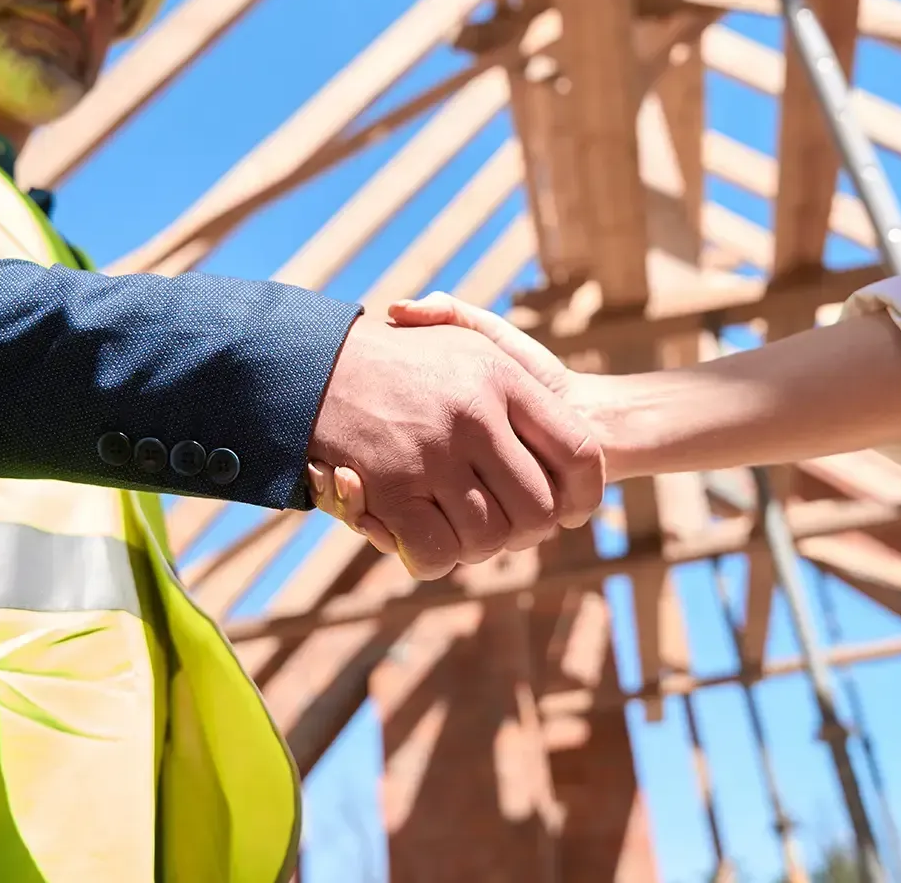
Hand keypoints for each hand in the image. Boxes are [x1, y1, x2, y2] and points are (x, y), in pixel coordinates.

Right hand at [307, 315, 603, 579]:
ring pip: (489, 537)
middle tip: (508, 524)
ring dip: (478, 545)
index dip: (586, 493)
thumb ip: (522, 380)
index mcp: (501, 377)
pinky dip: (436, 559)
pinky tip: (428, 540)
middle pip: (538, 509)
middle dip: (527, 530)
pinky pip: (436, 553)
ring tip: (461, 525)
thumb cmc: (407, 359)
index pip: (579, 453)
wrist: (314, 364)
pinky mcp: (388, 488)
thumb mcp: (470, 341)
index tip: (576, 510)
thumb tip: (581, 434)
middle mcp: (473, 415)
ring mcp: (430, 453)